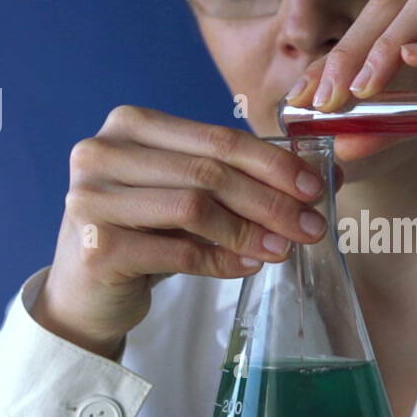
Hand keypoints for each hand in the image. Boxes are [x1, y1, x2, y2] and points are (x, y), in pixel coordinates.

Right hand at [31, 106, 332, 357]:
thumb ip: (246, 180)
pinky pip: (178, 252)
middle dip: (271, 201)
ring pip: (195, 207)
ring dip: (250, 231)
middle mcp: (103, 152)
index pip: (218, 138)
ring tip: (285, 249)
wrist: (87, 292)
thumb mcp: (192, 196)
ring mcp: (92, 197)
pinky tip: (250, 266)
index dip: (273, 163)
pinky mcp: (96, 245)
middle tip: (311, 227)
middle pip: (210, 171)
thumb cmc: (147, 234)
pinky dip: (222, 260)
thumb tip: (328, 177)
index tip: (316, 189)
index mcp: (132, 125)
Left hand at [285, 0, 416, 172]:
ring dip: (388, 46)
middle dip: (352, 52)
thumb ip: (399, 121)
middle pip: (396, 4)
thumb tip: (343, 142)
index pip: (380, 19)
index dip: (337, 55)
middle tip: (325, 98)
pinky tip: (413, 61)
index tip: (305, 96)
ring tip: (359, 88)